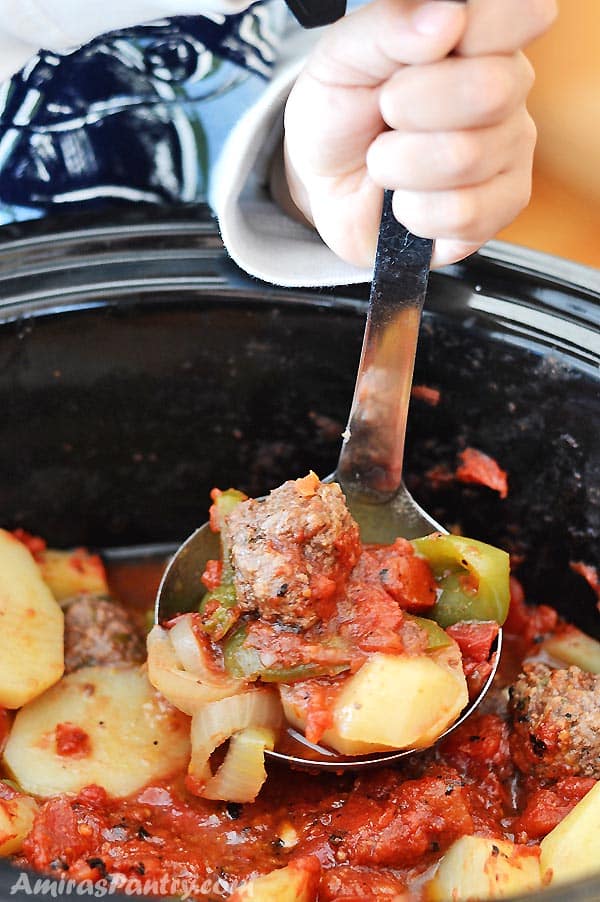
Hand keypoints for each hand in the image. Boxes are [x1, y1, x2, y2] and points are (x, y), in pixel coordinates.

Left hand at [282, 0, 557, 268]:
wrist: (325, 185)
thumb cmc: (342, 114)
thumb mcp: (342, 57)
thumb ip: (388, 28)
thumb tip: (447, 19)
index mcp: (478, 34)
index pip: (520, 14)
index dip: (482, 28)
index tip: (438, 43)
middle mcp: (507, 87)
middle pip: (492, 90)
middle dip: (412, 106)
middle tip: (386, 111)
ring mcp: (510, 151)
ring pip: (466, 158)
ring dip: (400, 164)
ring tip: (386, 160)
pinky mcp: (501, 209)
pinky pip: (464, 213)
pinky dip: (415, 211)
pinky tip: (406, 201)